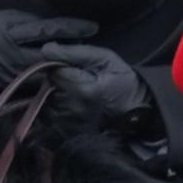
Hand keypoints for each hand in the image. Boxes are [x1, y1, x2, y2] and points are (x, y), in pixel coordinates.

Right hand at [0, 11, 98, 100]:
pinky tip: (67, 71)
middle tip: (96, 47)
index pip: (49, 30)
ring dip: (68, 64)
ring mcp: (18, 74)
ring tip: (87, 59)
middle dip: (77, 51)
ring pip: (50, 70)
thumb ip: (24, 22)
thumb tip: (48, 27)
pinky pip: (40, 80)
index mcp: (12, 35)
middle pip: (55, 54)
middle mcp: (17, 57)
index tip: (92, 27)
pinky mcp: (16, 85)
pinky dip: (54, 75)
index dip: (72, 29)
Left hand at [36, 42, 158, 133]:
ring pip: (46, 102)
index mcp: (83, 89)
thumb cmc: (122, 81)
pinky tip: (70, 105)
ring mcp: (69, 124)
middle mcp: (73, 108)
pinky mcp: (67, 133)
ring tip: (74, 93)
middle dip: (57, 81)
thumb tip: (45, 49)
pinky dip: (54, 109)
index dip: (59, 66)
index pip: (53, 72)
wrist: (137, 110)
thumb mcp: (105, 58)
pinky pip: (48, 118)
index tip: (72, 67)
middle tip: (76, 80)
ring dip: (54, 95)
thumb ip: (74, 52)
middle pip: (48, 87)